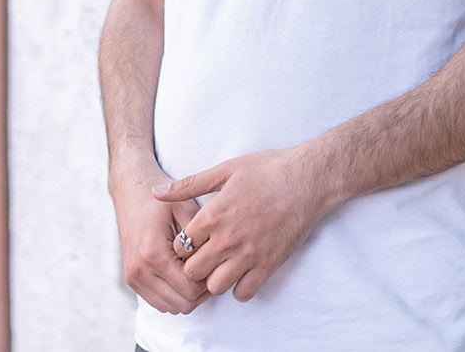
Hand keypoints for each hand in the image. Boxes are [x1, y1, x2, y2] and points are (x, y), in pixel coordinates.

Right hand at [110, 161, 208, 314]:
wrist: (131, 192)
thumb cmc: (160, 199)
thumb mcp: (185, 209)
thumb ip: (201, 238)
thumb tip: (217, 264)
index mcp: (153, 254)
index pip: (191, 289)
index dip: (209, 279)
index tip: (216, 262)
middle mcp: (139, 271)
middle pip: (183, 304)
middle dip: (201, 291)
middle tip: (209, 267)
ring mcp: (133, 278)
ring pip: (171, 308)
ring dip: (188, 295)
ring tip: (196, 269)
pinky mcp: (132, 280)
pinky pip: (159, 303)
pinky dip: (175, 294)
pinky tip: (183, 272)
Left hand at [155, 148, 333, 301]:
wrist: (308, 179)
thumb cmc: (267, 170)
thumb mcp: (225, 170)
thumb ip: (189, 184)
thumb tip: (156, 191)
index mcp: (214, 215)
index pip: (180, 247)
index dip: (182, 246)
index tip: (192, 240)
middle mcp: (228, 239)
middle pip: (193, 271)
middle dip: (194, 266)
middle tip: (203, 256)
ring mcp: (249, 255)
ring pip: (215, 287)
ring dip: (214, 279)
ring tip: (221, 265)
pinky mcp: (269, 264)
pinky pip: (244, 293)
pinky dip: (239, 288)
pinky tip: (241, 272)